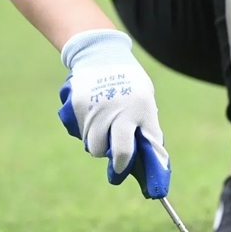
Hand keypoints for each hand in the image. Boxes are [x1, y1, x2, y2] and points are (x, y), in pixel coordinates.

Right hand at [57, 29, 169, 197]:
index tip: (124, 175)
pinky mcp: (78, 106)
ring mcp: (95, 109)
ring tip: (106, 129)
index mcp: (138, 111)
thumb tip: (152, 163)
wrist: (102, 56)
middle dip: (112, 160)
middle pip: (106, 152)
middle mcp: (116, 111)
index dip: (125, 167)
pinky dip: (87, 131)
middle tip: (116, 158)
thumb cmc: (131, 87)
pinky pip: (81, 132)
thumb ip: (147, 130)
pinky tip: (93, 117)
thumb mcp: (147, 104)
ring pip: (93, 145)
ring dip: (99, 145)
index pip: (129, 149)